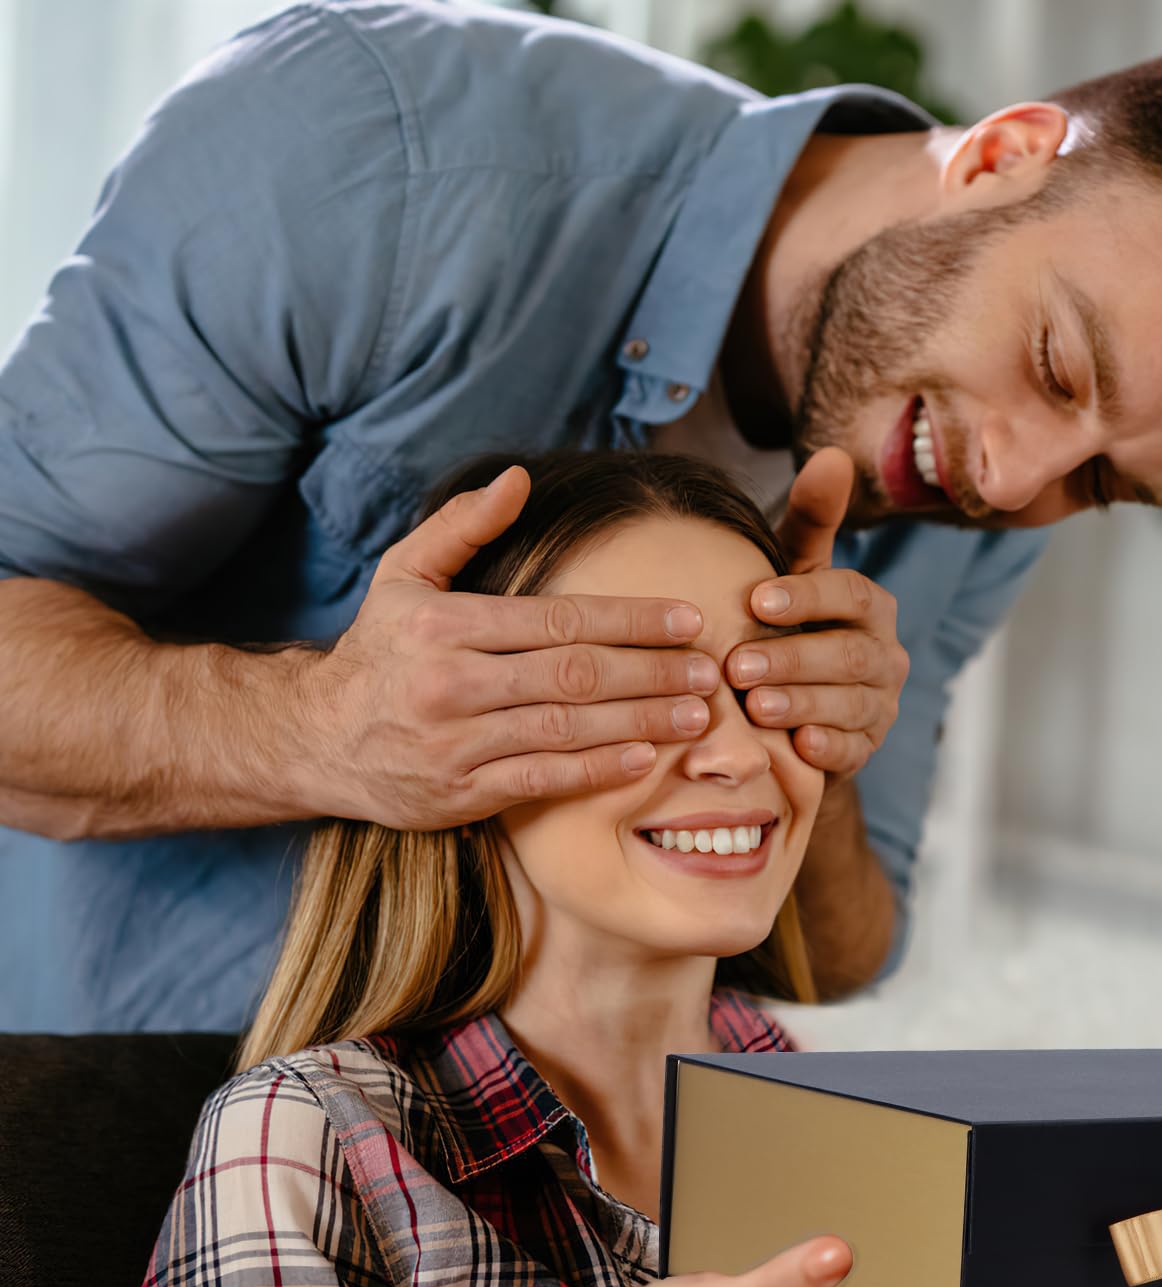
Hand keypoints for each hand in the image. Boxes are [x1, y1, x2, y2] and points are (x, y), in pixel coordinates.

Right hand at [302, 466, 718, 827]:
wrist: (314, 740)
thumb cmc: (378, 652)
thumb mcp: (402, 575)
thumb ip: (461, 527)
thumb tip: (518, 478)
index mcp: (446, 626)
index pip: (559, 619)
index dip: (631, 619)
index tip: (687, 619)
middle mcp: (450, 685)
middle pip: (573, 675)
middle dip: (650, 672)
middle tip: (709, 670)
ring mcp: (455, 744)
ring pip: (565, 730)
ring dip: (639, 721)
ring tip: (696, 714)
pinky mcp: (459, 795)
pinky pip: (541, 779)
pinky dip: (596, 770)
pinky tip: (644, 758)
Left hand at [726, 448, 909, 779]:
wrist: (790, 709)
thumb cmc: (786, 628)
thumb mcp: (794, 572)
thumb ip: (811, 521)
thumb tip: (832, 455)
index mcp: (871, 606)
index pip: (850, 594)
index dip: (806, 597)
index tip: (756, 600)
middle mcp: (885, 654)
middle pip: (848, 654)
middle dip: (793, 658)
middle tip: (737, 665)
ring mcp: (879, 705)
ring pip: (850, 704)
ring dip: (802, 703)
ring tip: (754, 706)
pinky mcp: (866, 748)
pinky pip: (854, 750)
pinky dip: (828, 747)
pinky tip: (798, 745)